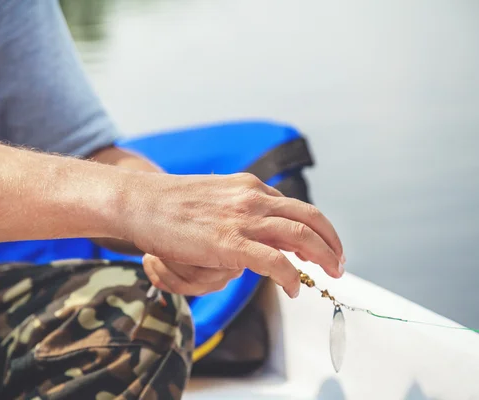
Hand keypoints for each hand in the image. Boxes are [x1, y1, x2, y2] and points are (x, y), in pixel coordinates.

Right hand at [120, 172, 343, 298]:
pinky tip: (291, 289)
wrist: (139, 201)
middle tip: (339, 262)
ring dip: (324, 256)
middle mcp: (252, 198)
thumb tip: (252, 233)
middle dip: (331, 241)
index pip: (293, 207)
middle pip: (309, 217)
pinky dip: (290, 277)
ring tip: (331, 273)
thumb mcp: (212, 196)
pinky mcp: (229, 243)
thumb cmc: (169, 203)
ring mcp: (242, 219)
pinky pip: (275, 261)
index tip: (321, 246)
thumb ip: (236, 210)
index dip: (314, 229)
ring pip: (302, 236)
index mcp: (248, 187)